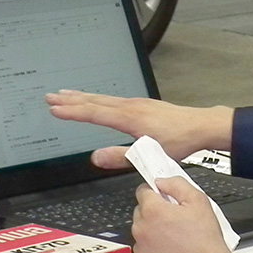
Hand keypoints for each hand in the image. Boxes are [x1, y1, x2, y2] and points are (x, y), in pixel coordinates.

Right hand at [45, 91, 233, 168]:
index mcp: (130, 117)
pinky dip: (98, 99)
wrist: (202, 126)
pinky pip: (113, 100)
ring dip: (82, 97)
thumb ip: (120, 156)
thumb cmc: (180, 140)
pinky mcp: (143, 105)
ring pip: (103, 99)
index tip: (53, 109)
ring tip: (65, 94)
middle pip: (95, 102)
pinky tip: (97, 101)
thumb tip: (95, 157)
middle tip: (50, 97)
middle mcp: (131, 106)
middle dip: (71, 100)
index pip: (94, 113)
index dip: (72, 112)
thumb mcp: (149, 154)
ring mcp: (137, 104)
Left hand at [132, 179, 231, 252]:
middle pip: (141, 209)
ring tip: (175, 232)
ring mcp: (141, 246)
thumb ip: (176, 184)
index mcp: (153, 210)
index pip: (142, 190)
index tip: (164, 196)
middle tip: (175, 216)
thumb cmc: (204, 237)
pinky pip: (144, 245)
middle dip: (155, 209)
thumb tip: (162, 182)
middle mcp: (142, 227)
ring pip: (142, 228)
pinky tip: (171, 245)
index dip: (156, 191)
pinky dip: (153, 244)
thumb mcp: (198, 199)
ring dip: (153, 227)